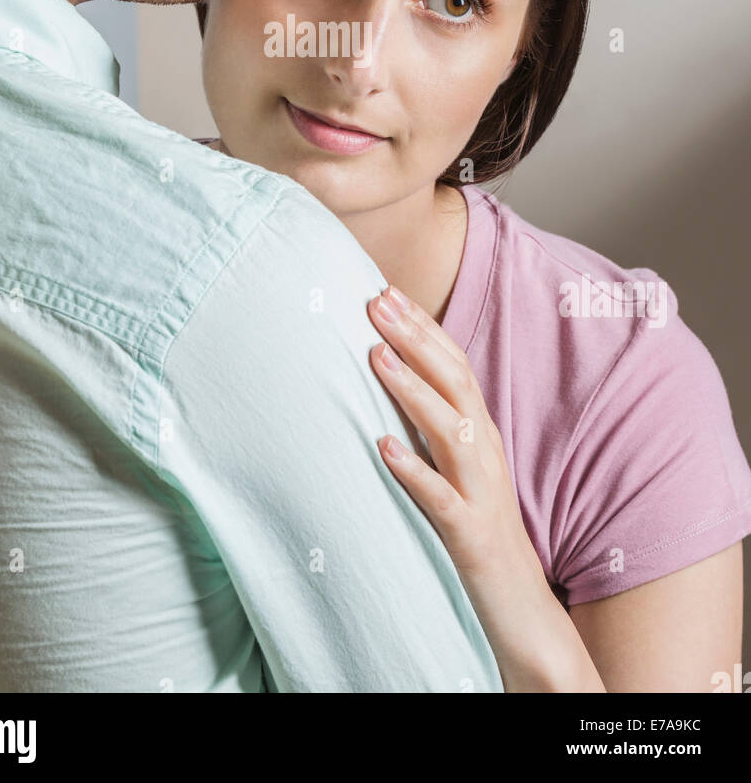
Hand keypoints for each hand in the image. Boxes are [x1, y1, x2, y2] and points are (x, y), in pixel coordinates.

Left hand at [367, 283, 604, 692]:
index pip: (454, 364)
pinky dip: (414, 470)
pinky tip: (385, 447)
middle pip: (453, 382)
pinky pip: (440, 498)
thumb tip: (391, 372)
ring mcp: (479, 491)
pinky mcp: (468, 533)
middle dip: (415, 338)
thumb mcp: (458, 464)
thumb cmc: (478, 524)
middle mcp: (484, 451)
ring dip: (413, 390)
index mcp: (480, 430)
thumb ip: (434, 421)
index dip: (422, 326)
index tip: (386, 291)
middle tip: (376, 301)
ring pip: (450, 429)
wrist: (518, 602)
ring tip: (377, 357)